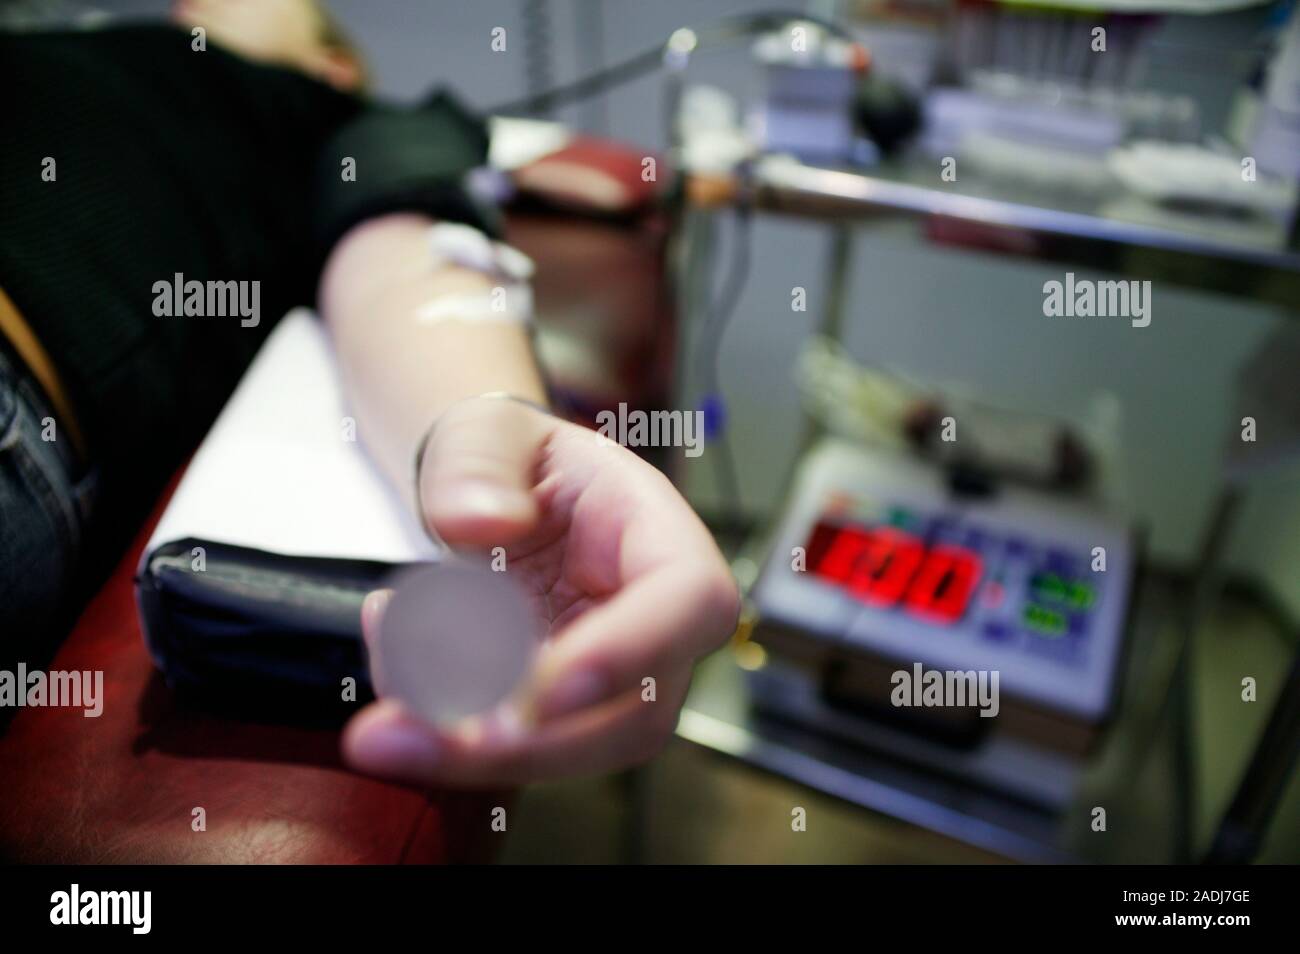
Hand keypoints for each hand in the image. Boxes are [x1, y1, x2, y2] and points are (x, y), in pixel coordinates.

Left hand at [341, 395, 739, 785]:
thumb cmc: (511, 460)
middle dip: (529, 743)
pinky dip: (440, 734)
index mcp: (660, 535)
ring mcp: (611, 681)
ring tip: (384, 721)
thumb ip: (477, 465)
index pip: (689, 602)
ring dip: (470, 757)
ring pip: (572, 752)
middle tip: (417, 731)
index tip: (533, 694)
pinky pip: (510, 749)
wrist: (486, 500)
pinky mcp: (557, 716)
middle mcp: (655, 625)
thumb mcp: (487, 433)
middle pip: (636, 715)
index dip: (627, 654)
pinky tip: (391, 675)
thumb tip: (480, 523)